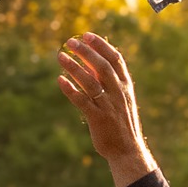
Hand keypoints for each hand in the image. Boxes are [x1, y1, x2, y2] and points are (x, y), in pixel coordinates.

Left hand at [57, 33, 155, 186]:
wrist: (127, 151)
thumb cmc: (120, 122)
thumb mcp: (119, 99)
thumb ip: (106, 81)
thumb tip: (89, 62)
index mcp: (126, 86)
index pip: (115, 59)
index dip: (101, 45)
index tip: (86, 35)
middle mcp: (118, 93)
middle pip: (102, 66)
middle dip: (86, 52)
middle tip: (70, 42)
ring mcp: (108, 106)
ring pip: (90, 82)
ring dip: (74, 67)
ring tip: (60, 57)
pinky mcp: (98, 119)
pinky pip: (82, 101)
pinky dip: (70, 90)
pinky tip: (60, 80)